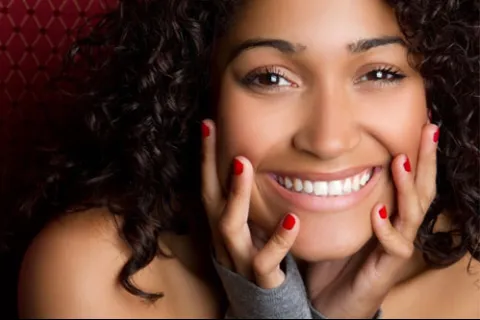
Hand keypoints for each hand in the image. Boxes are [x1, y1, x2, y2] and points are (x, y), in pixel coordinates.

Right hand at [201, 119, 299, 288]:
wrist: (267, 311)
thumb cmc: (262, 260)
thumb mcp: (252, 228)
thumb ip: (251, 203)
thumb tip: (255, 164)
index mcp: (225, 225)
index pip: (210, 184)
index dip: (207, 156)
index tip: (209, 123)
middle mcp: (225, 240)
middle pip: (210, 198)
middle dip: (208, 163)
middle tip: (211, 129)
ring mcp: (240, 259)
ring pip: (229, 226)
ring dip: (235, 194)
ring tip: (243, 164)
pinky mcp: (261, 279)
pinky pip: (264, 260)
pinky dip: (278, 239)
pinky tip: (292, 219)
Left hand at [309, 123, 439, 317]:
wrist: (329, 302)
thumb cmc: (333, 260)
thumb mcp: (336, 220)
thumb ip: (337, 196)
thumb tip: (322, 162)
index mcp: (389, 214)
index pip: (408, 180)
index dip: (417, 154)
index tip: (419, 123)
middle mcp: (397, 228)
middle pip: (421, 190)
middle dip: (426, 160)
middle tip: (428, 129)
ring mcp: (395, 247)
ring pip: (412, 214)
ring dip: (407, 187)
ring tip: (401, 161)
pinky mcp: (387, 268)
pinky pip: (395, 247)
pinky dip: (386, 229)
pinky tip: (379, 212)